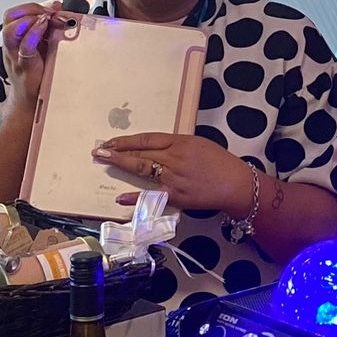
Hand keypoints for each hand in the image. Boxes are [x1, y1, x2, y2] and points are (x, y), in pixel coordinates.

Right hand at [0, 3, 67, 107]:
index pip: (15, 13)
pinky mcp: (25, 67)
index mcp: (15, 37)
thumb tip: (57, 6)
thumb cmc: (36, 73)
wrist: (31, 99)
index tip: (52, 8)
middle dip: (30, 10)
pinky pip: (25, 48)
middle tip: (48, 13)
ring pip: (11, 31)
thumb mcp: (43, 45)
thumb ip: (48, 26)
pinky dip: (33, 34)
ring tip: (46, 20)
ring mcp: (16, 56)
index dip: (31, 7)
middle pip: (9, 18)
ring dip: (30, 20)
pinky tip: (45, 29)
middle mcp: (11, 45)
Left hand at [92, 133, 254, 214]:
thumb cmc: (221, 163)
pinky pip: (153, 195)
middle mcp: (175, 158)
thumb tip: (157, 148)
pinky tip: (120, 197)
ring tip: (105, 161)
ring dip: (122, 164)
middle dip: (117, 151)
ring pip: (143, 169)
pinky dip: (136, 196)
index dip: (127, 140)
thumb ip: (177, 145)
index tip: (111, 141)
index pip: (147, 139)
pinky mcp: (178, 196)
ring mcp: (175, 178)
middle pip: (141, 152)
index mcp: (181, 142)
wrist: (237, 184)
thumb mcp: (199, 144)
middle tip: (99, 151)